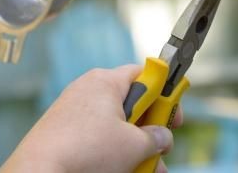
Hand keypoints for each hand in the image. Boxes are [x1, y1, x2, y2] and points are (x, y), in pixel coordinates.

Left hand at [1, 65, 182, 172]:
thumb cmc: (86, 152)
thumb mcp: (135, 145)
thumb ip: (157, 137)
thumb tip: (163, 138)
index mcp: (106, 82)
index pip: (146, 75)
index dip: (166, 94)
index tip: (174, 115)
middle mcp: (89, 91)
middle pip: (133, 105)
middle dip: (151, 131)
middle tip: (162, 148)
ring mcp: (73, 113)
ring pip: (116, 127)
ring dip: (136, 148)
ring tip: (147, 170)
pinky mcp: (63, 133)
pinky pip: (98, 138)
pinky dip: (113, 153)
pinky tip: (124, 170)